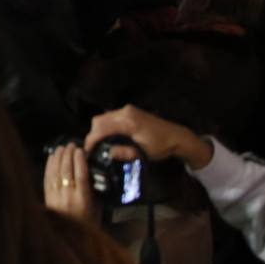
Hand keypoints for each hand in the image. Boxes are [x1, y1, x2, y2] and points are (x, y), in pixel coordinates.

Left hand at [43, 144, 97, 223]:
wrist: (68, 237)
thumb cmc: (86, 223)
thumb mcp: (97, 209)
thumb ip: (94, 193)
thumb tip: (94, 175)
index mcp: (82, 200)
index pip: (81, 176)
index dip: (80, 161)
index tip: (81, 151)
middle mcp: (68, 196)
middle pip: (67, 170)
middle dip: (69, 155)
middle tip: (72, 145)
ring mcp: (56, 196)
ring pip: (56, 172)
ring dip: (59, 157)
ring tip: (62, 147)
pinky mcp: (47, 196)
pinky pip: (48, 177)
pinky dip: (50, 165)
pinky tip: (52, 157)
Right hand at [84, 105, 213, 169]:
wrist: (177, 136)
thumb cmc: (161, 146)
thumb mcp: (143, 153)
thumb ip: (125, 152)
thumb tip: (108, 153)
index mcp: (128, 122)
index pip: (102, 128)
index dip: (91, 140)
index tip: (87, 151)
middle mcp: (125, 112)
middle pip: (99, 120)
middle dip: (93, 134)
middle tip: (93, 149)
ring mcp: (127, 110)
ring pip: (103, 117)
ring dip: (98, 130)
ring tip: (100, 144)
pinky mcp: (129, 111)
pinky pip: (110, 116)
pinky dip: (105, 126)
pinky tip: (108, 136)